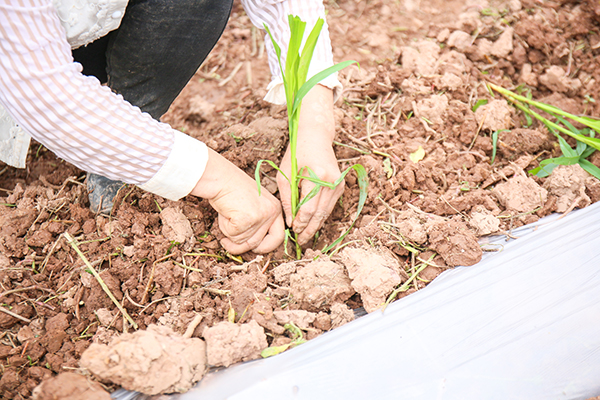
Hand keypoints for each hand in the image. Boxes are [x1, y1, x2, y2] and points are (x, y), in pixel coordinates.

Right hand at [191, 148, 284, 253]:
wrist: (221, 178)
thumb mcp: (252, 207)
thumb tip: (252, 249)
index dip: (265, 247)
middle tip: (227, 242)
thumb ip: (256, 226)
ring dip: (230, 235)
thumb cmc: (232, 192)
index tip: (253, 248)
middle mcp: (272, 212)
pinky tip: (224, 213)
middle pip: (258, 244)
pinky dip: (225, 228)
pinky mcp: (248, 218)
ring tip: (226, 217)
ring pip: (244, 241)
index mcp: (276, 209)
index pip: (279, 237)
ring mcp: (261, 215)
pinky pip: (234, 236)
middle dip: (241, 246)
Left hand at [277, 85, 343, 244]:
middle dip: (309, 229)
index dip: (300, 223)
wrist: (316, 136)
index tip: (292, 231)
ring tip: (305, 236)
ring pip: (326, 212)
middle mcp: (331, 181)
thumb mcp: (286, 174)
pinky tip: (312, 223)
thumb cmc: (297, 154)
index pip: (308, 209)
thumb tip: (290, 221)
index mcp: (316, 177)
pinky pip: (330, 206)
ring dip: (316, 225)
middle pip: (319, 214)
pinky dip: (321, 215)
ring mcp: (338, 184)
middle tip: (300, 241)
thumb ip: (288, 198)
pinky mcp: (340, 185)